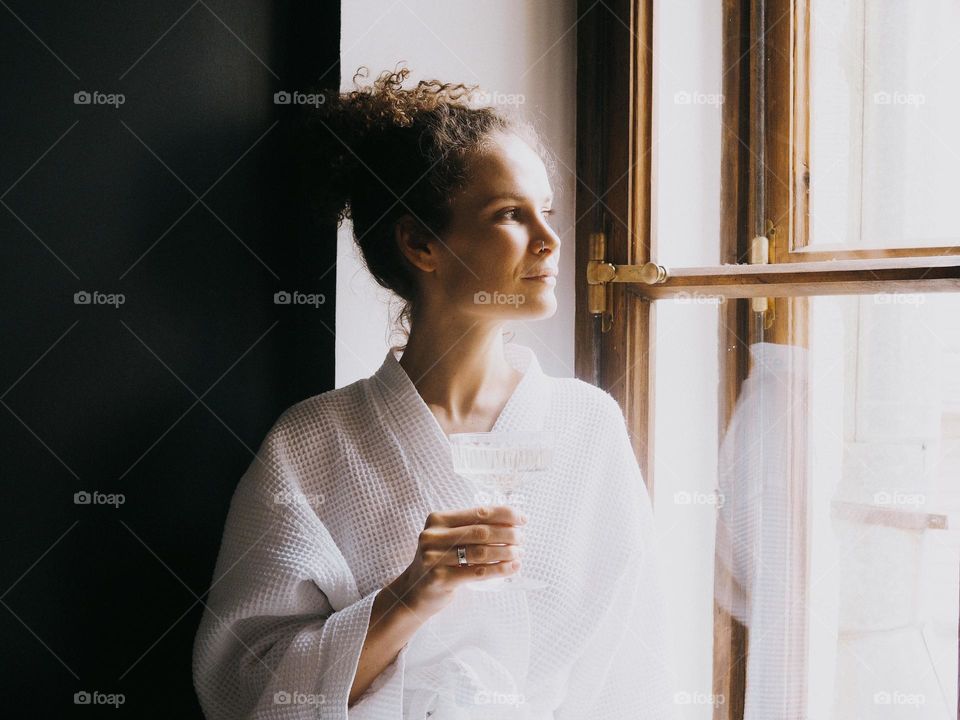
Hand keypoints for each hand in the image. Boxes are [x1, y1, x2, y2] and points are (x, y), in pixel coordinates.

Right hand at [389, 505, 525, 615]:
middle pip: (481, 531)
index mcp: (438, 519)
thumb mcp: (448, 539)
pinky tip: (512, 568)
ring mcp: (434, 558)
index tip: (522, 519)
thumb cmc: (440, 561)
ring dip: (505, 552)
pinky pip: (477, 572)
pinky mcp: (439, 578)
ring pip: (481, 552)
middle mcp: (433, 536)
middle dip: (507, 534)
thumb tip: (511, 523)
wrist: (414, 591)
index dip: (504, 514)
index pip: (478, 512)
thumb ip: (472, 528)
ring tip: (519, 553)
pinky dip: (499, 570)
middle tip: (522, 539)